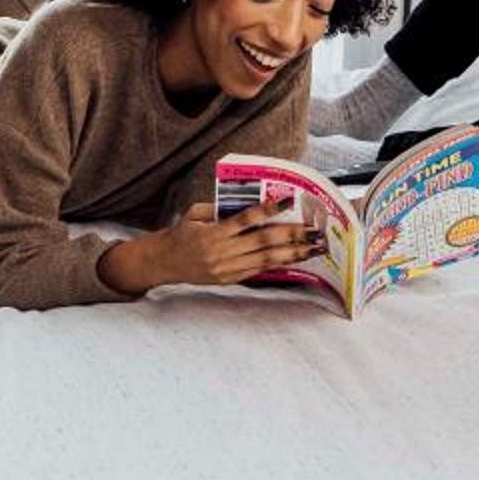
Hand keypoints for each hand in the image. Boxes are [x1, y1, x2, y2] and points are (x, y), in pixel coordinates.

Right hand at [127, 200, 321, 291]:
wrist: (164, 263)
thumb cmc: (181, 233)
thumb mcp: (195, 214)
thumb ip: (220, 208)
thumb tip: (250, 200)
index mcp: (213, 233)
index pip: (245, 220)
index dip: (267, 210)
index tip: (288, 200)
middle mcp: (222, 253)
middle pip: (262, 242)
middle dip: (291, 235)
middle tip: (314, 229)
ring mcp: (227, 269)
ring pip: (266, 260)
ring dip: (293, 253)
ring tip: (314, 248)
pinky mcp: (230, 279)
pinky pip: (259, 270)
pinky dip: (279, 263)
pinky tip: (296, 258)